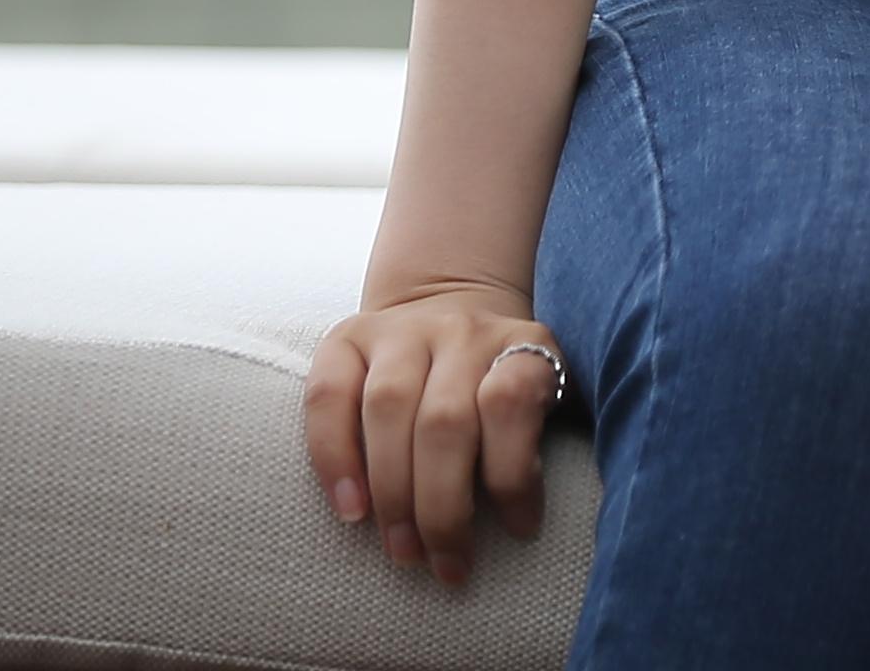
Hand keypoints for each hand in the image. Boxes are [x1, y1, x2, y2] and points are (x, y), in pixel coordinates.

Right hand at [306, 281, 565, 585]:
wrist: (452, 306)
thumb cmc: (501, 384)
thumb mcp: (543, 400)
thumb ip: (536, 440)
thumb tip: (523, 523)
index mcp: (524, 343)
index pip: (514, 402)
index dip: (514, 473)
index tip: (521, 530)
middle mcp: (462, 330)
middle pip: (444, 420)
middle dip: (442, 508)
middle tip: (445, 564)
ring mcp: (402, 329)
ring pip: (388, 407)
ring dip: (391, 493)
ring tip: (402, 551)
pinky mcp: (347, 337)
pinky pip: (327, 395)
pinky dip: (333, 457)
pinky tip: (351, 509)